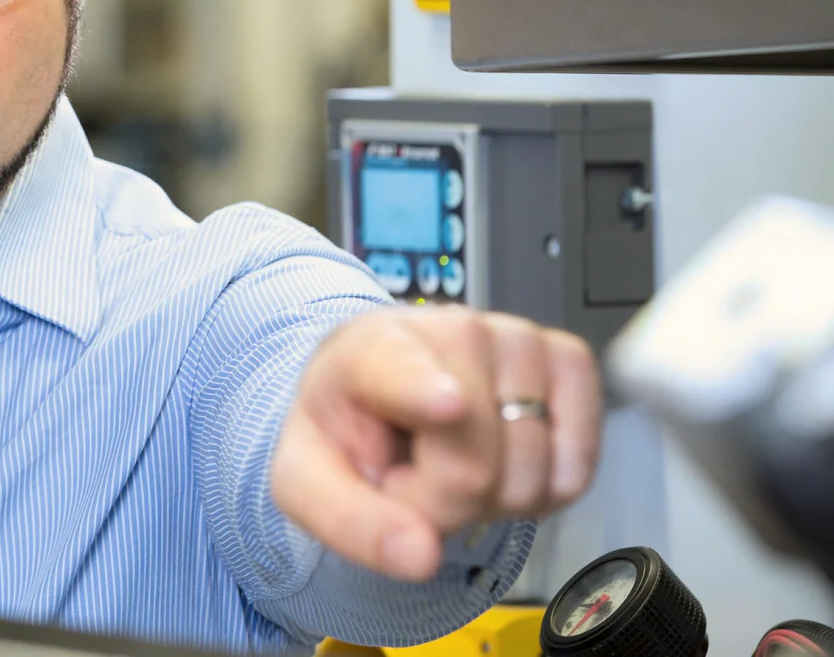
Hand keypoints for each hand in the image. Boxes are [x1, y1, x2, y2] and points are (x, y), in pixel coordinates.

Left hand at [270, 307, 600, 581]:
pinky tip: (502, 459)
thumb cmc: (350, 430)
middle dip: (445, 502)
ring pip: (532, 474)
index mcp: (370, 349)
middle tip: (415, 475)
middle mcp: (454, 329)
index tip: (445, 404)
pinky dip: (543, 491)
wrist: (382, 390)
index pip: (400, 372)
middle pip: (474, 466)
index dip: (423, 392)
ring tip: (456, 462)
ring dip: (494, 498)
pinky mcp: (570, 361)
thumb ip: (352, 523)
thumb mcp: (311, 482)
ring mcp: (520, 339)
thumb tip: (419, 558)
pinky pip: (577, 471)